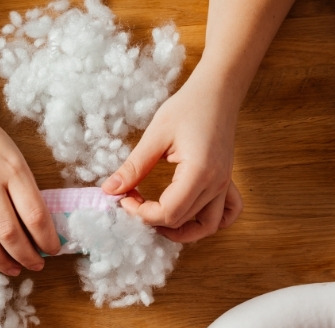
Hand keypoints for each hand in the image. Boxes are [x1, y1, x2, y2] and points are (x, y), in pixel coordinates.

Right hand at [0, 108, 59, 274]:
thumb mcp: (16, 158)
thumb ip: (26, 190)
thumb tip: (40, 231)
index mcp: (13, 169)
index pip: (35, 215)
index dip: (47, 240)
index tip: (53, 251)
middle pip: (9, 232)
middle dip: (27, 256)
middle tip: (36, 266)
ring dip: (0, 261)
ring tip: (13, 269)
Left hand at [101, 67, 243, 242]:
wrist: (218, 91)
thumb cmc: (188, 106)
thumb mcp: (155, 135)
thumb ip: (133, 167)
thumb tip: (109, 190)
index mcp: (198, 173)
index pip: (168, 213)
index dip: (141, 213)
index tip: (124, 197)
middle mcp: (215, 185)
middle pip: (181, 221)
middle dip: (151, 218)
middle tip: (132, 199)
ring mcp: (224, 186)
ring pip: (205, 226)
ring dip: (179, 230)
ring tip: (155, 217)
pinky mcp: (226, 182)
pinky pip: (225, 215)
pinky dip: (207, 223)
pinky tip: (189, 216)